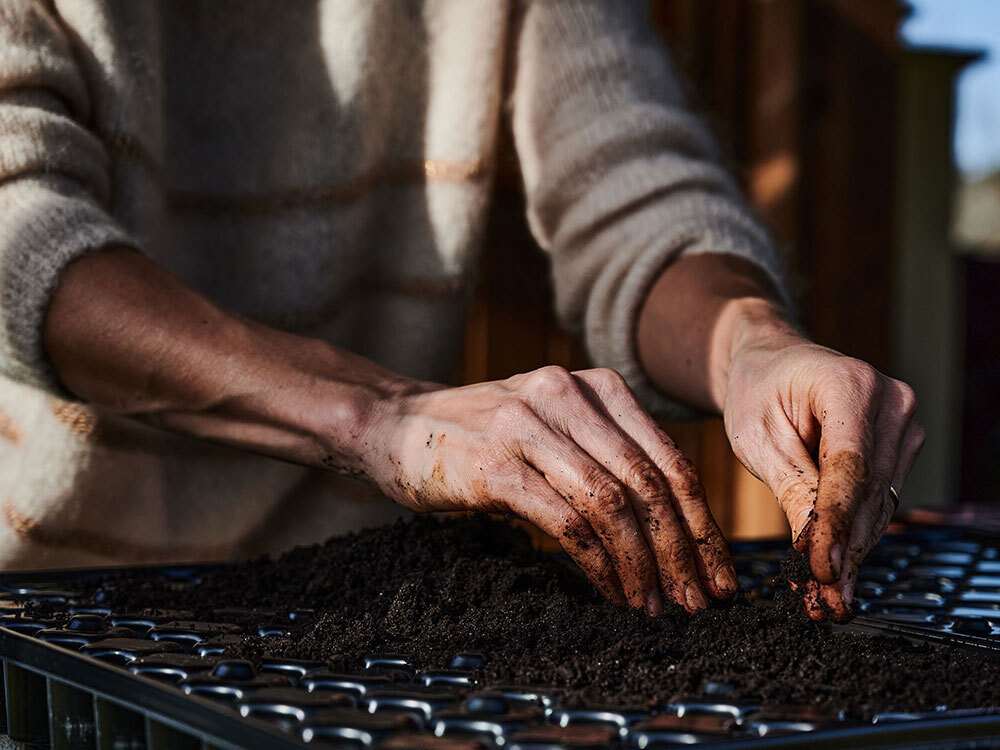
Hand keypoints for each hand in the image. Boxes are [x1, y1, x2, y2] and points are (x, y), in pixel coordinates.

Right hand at [359, 366, 738, 613]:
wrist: (396, 424)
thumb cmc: (481, 437)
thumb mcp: (554, 429)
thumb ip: (608, 455)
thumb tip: (671, 527)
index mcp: (596, 387)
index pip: (670, 459)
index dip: (702, 523)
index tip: (719, 573)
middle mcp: (569, 395)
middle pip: (650, 483)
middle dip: (683, 551)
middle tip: (699, 603)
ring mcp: (530, 426)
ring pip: (613, 502)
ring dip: (642, 564)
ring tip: (655, 607)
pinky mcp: (496, 462)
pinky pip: (566, 520)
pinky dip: (598, 563)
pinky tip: (611, 592)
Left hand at [724, 333, 923, 620]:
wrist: (771, 365)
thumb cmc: (756, 393)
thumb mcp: (757, 438)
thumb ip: (790, 488)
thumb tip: (815, 547)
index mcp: (848, 384)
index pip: (849, 467)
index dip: (836, 523)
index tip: (823, 570)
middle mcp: (889, 401)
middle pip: (869, 491)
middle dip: (844, 551)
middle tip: (823, 602)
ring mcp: (902, 423)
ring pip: (879, 503)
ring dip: (853, 552)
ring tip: (828, 599)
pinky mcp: (901, 445)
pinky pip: (879, 499)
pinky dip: (856, 534)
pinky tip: (838, 572)